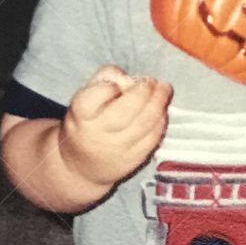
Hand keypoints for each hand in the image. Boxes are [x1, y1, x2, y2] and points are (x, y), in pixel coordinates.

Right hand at [59, 65, 172, 188]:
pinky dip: (161, 121)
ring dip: (159, 103)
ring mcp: (116, 148)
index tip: (118, 84)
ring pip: (144, 124)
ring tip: (164, 90)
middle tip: (153, 81)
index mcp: (81, 114)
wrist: (81, 165)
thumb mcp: (85, 97)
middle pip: (126, 110)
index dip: (110, 86)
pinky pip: (152, 139)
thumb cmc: (87, 123)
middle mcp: (98, 133)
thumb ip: (104, 79)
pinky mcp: (132, 160)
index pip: (94, 96)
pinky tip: (162, 111)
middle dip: (145, 90)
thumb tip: (131, 78)